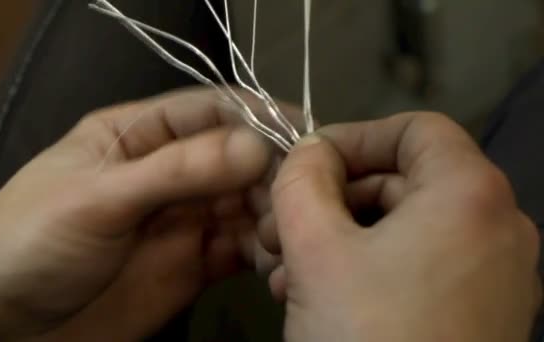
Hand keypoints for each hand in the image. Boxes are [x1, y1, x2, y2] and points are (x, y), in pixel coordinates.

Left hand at [0, 88, 272, 340]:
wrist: (3, 328)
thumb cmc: (32, 242)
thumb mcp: (98, 198)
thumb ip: (175, 171)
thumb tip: (254, 145)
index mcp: (137, 135)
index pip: (207, 111)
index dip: (254, 117)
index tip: (300, 136)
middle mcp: (168, 172)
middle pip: (236, 159)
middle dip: (269, 174)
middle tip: (298, 199)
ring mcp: (183, 220)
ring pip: (244, 204)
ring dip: (271, 215)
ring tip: (286, 236)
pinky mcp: (193, 265)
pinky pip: (240, 250)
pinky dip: (263, 253)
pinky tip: (274, 263)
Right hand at [265, 113, 541, 340]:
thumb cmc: (365, 333)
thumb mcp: (314, 246)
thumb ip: (301, 178)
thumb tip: (308, 152)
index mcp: (471, 193)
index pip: (415, 128)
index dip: (353, 136)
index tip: (304, 165)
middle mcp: (498, 227)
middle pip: (402, 180)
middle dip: (331, 200)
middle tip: (278, 230)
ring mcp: (495, 275)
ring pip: (403, 228)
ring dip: (338, 238)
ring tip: (286, 271)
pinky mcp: (480, 312)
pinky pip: (418, 267)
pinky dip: (367, 269)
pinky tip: (315, 296)